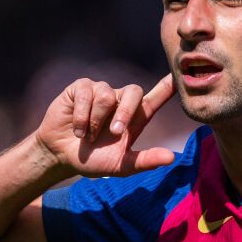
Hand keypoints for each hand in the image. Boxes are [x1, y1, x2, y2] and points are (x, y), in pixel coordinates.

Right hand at [35, 74, 176, 176]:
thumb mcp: (120, 165)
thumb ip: (145, 161)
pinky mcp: (81, 88)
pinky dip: (82, 115)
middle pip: (134, 91)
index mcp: (135, 117)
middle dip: (126, 111)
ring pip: (106, 95)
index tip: (180, 76)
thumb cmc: (94, 160)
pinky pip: (86, 93)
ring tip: (88, 136)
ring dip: (96, 121)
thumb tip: (172, 157)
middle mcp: (120, 101)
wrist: (61, 157)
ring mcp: (100, 92)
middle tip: (115, 132)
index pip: (156, 97)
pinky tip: (77, 128)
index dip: (168, 86)